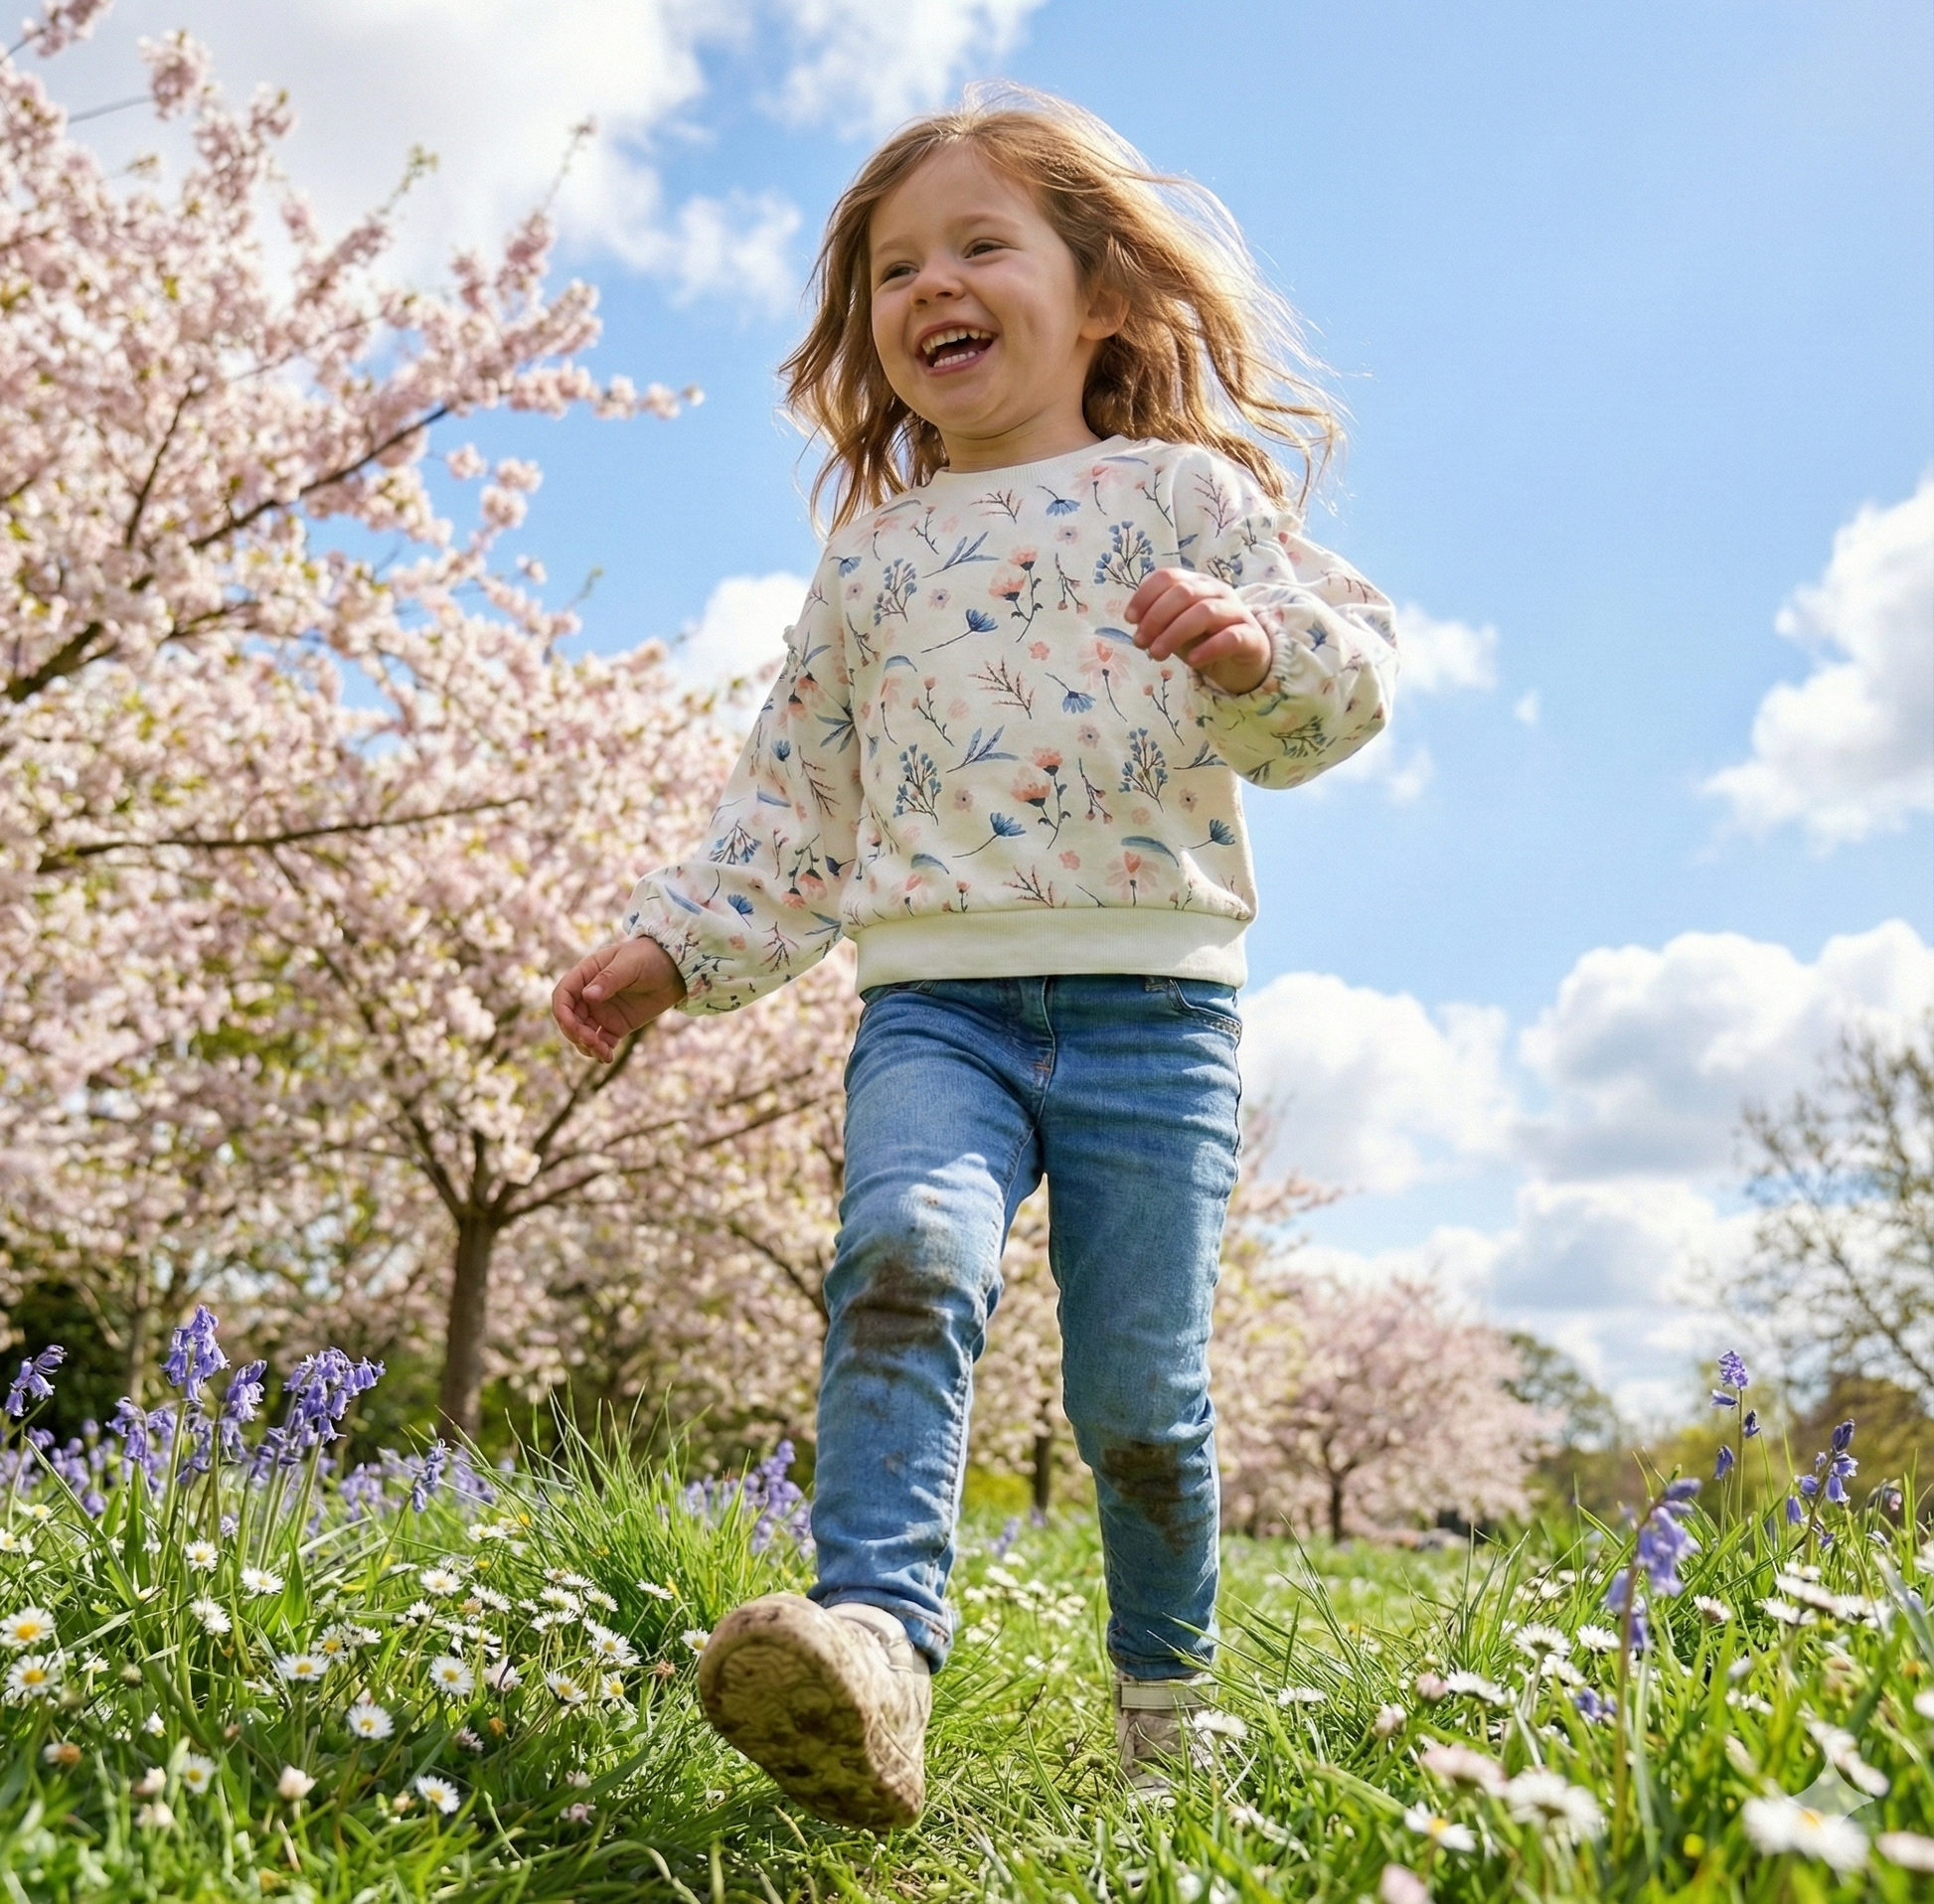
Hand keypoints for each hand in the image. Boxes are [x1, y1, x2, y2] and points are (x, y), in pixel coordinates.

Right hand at [552, 935, 686, 1062]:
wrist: (675, 970)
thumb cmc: (650, 957)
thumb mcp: (630, 963)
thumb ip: (609, 979)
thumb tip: (588, 996)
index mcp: (586, 975)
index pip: (563, 995)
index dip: (562, 1013)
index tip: (572, 1026)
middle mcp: (589, 995)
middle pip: (570, 1019)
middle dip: (576, 1033)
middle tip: (593, 1042)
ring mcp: (601, 1012)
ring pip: (582, 1034)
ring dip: (586, 1046)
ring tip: (603, 1053)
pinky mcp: (615, 1026)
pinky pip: (601, 1043)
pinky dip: (600, 1052)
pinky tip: (607, 1057)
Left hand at [1124, 568, 1272, 695]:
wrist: (1244, 661)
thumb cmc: (1205, 639)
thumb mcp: (1177, 629)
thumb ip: (1159, 624)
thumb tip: (1137, 628)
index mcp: (1196, 584)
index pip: (1168, 577)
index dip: (1145, 595)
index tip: (1130, 620)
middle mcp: (1217, 591)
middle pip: (1184, 593)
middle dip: (1156, 617)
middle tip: (1140, 643)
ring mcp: (1236, 611)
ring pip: (1205, 612)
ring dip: (1174, 633)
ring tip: (1156, 655)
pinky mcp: (1252, 636)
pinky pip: (1231, 637)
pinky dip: (1209, 648)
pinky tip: (1193, 661)